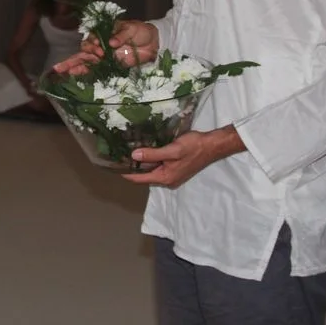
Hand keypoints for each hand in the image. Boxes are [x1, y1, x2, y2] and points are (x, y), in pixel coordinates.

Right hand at [53, 19, 159, 75]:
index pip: (91, 39)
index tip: (99, 49)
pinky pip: (95, 70)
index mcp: (104, 33)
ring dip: (75, 67)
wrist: (153, 42)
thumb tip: (111, 42)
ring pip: (85, 62)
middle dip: (71, 60)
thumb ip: (121, 34)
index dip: (91, 45)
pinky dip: (85, 73)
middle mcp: (101, 45)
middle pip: (83, 52)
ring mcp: (104, 56)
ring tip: (64, 73)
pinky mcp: (110, 65)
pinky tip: (74, 77)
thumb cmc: (140, 30)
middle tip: (60, 68)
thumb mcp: (132, 28)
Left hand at [121, 127, 243, 187]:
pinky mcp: (176, 168)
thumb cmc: (193, 147)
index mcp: (165, 177)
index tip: (113, 166)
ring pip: (151, 170)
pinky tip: (145, 150)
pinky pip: (158, 166)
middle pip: (145, 176)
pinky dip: (150, 160)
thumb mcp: (172, 150)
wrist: (212, 145)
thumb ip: (153, 154)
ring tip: (127, 152)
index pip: (140, 179)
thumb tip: (134, 156)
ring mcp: (172, 174)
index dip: (126, 173)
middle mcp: (168, 179)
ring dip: (141, 164)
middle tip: (118, 156)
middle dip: (132, 168)